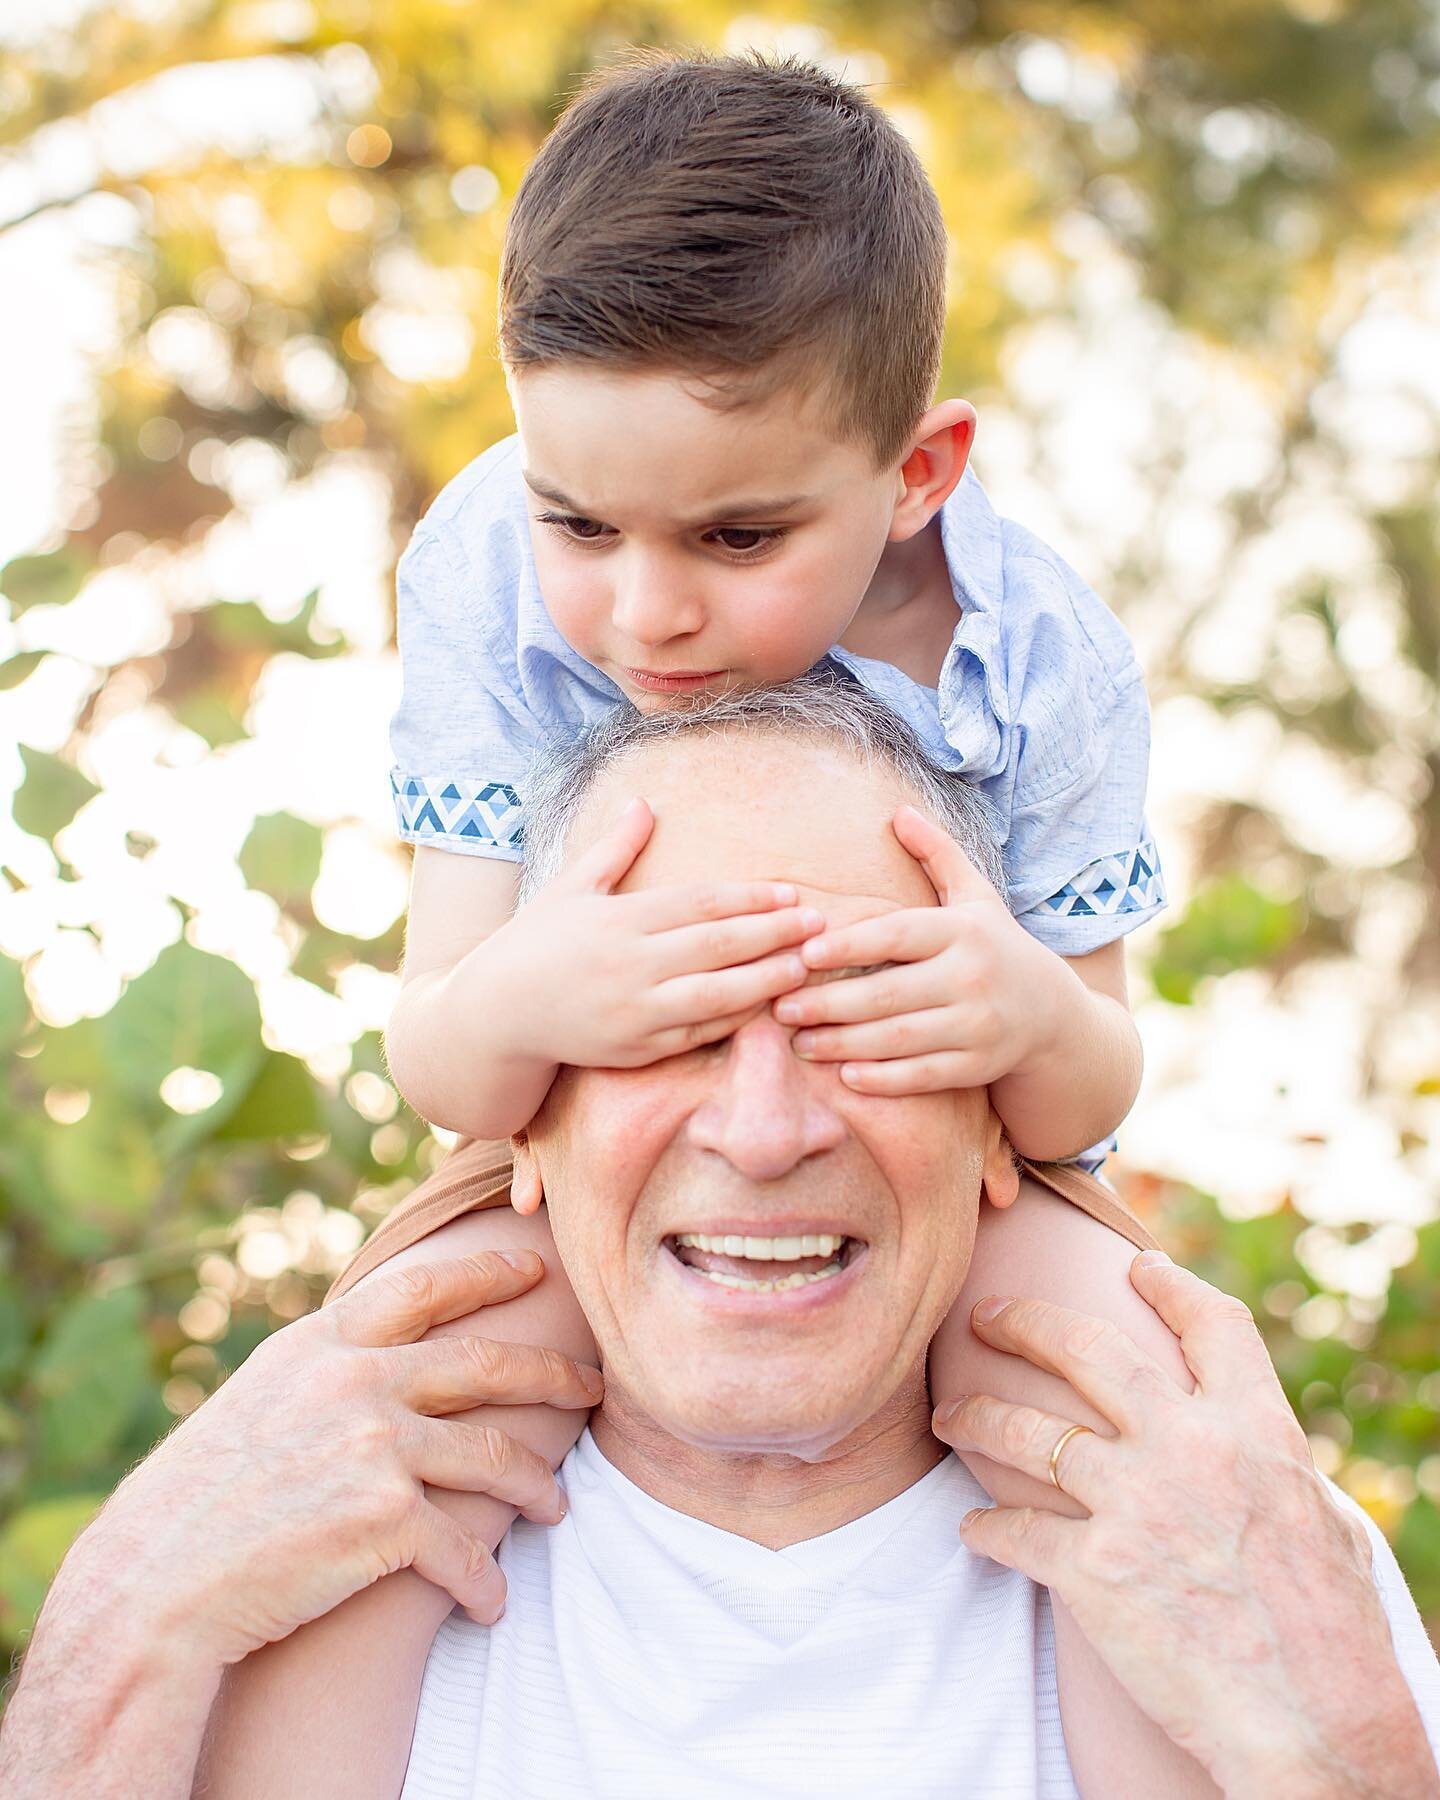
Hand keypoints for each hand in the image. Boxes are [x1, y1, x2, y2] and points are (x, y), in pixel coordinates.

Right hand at [49, 1251, 602, 1670]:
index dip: (488, 1274)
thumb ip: (326, 1368)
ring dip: (535, 1486)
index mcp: (322, 1343)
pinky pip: (464, 1549)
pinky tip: (490, 1602)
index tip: (536, 1268)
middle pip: (485, 1364)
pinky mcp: (386, 1518)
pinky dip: (483, 1582)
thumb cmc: (199, 1499)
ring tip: (556, 1506)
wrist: (155, 1582)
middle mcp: (356, 1379)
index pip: (425, 1287)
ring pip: (493, 1457)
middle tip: (592, 1385)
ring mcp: (375, 1444)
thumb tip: (380, 1350)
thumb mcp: (260, 1398)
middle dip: (551, 1373)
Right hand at [499, 797, 823, 1066]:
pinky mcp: (636, 1050)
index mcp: (618, 920)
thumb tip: (645, 802)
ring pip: (715, 996)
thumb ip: (615, 848)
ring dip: (766, 980)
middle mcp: (629, 966)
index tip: (790, 893)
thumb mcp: (571, 889)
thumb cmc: (534, 944)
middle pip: (717, 947)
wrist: (495, 1016)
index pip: (698, 904)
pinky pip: (698, 1034)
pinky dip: (735, 1020)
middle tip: (818, 923)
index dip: (749, 899)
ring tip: (805, 965)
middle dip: (773, 934)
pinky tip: (768, 1005)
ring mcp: (634, 1013)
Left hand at [772, 805, 1076, 1093]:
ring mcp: (978, 1025)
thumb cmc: (995, 947)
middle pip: (888, 993)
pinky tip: (845, 1075)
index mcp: (963, 931)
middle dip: (828, 1004)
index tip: (803, 954)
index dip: (848, 945)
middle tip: (781, 1008)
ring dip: (843, 1044)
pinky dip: (883, 1079)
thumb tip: (899, 812)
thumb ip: (936, 854)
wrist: (1054, 1014)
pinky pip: (923, 1075)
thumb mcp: (975, 897)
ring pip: (899, 1038)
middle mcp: (972, 977)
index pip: (897, 935)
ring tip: (799, 1043)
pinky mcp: (979, 1066)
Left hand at [932, 1256, 1438, 1796]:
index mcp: (1256, 1429)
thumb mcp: (1321, 1519)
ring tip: (949, 1413)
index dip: (1171, 1286)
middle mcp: (1189, 1447)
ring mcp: (1136, 1504)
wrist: (1315, 1724)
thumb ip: (1267, 1464)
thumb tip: (1244, 1439)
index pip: (1212, 1324)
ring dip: (975, 1416)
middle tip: (985, 1315)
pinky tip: (973, 1530)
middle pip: (1083, 1349)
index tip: (1137, 1265)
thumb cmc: (1333, 1635)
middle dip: (1021, 1320)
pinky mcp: (1095, 1571)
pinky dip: (985, 1530)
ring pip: (1026, 1430)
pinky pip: (1014, 1533)